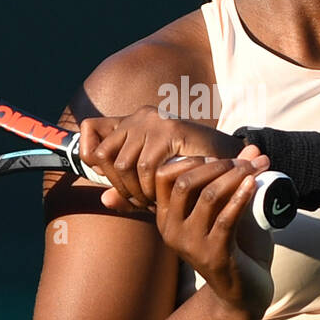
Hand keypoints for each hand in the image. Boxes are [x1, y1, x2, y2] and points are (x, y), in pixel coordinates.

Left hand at [79, 106, 267, 212]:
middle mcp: (139, 116)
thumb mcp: (154, 183)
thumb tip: (104, 199)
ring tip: (150, 202)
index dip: (90, 157)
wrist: (228, 162)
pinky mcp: (168, 130)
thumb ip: (129, 189)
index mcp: (131, 123)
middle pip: (104, 155)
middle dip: (118, 185)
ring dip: (134, 190)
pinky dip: (149, 188)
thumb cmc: (190, 174)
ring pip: (122, 164)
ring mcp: (153, 121)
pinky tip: (159, 197)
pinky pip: (145, 167)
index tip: (108, 180)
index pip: (91, 130)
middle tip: (138, 201)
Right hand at [152, 156, 274, 316]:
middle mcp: (172, 231)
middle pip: (184, 182)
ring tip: (254, 170)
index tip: (220, 158)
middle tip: (244, 162)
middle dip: (217, 165)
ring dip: (233, 177)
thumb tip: (253, 147)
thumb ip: (238, 179)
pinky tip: (254, 185)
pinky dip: (241, 197)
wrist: (244, 291)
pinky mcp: (215, 256)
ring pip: (207, 196)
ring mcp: (191, 245)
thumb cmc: (236, 247)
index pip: (164, 175)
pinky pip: (226, 219)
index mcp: (167, 217)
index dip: (192, 159)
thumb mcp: (231, 209)